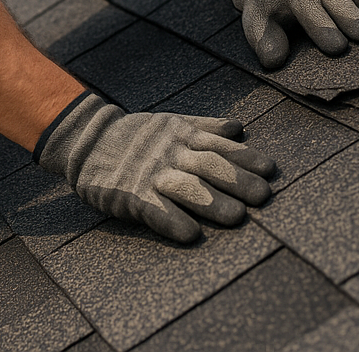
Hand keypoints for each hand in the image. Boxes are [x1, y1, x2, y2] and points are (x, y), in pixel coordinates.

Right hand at [37, 92, 275, 243]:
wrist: (88, 141)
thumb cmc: (136, 137)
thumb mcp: (170, 124)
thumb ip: (204, 127)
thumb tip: (239, 128)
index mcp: (181, 136)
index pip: (219, 146)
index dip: (245, 158)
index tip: (270, 170)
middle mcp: (170, 153)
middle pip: (209, 166)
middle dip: (237, 180)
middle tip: (263, 196)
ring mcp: (151, 174)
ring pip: (185, 188)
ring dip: (212, 202)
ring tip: (237, 217)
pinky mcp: (130, 195)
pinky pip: (153, 210)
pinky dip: (171, 220)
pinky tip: (190, 234)